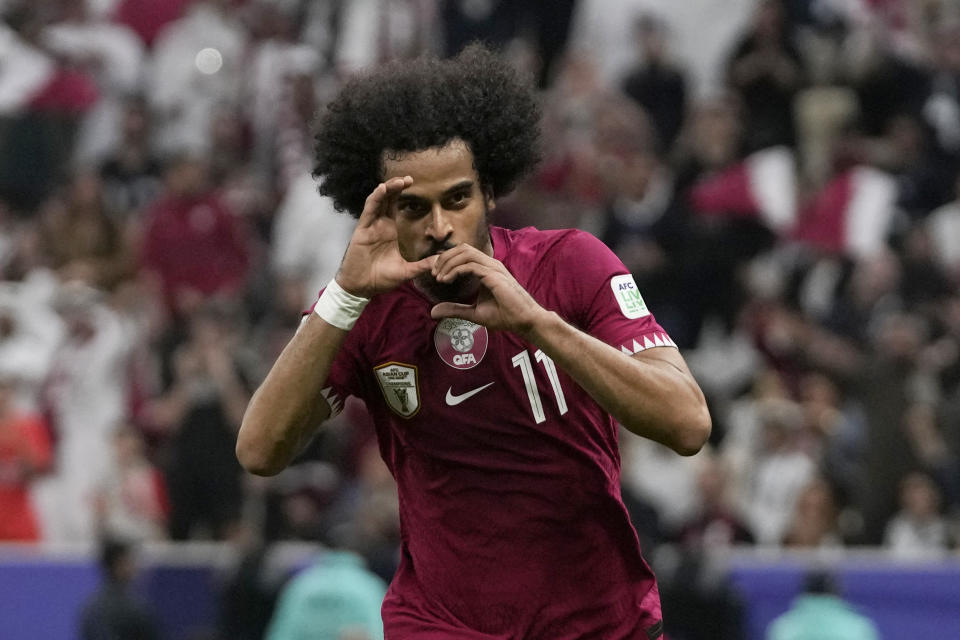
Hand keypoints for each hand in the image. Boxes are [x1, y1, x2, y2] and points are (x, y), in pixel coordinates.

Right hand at [335, 177, 436, 297]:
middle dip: (397, 187)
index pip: (396, 206)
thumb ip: (422, 266)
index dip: (402, 194)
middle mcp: (380, 225)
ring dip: (388, 189)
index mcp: (390, 231)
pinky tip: (382, 189)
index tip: (414, 184)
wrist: (361, 288)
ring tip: (399, 181)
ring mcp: (370, 226)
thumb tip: (440, 262)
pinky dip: (375, 199)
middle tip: (410, 178)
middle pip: (388, 199)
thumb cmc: (380, 279)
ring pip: (378, 201)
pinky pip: (369, 210)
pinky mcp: (362, 230)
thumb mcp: (406, 272)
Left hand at [429, 244, 547, 335]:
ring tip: (439, 277)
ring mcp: (493, 267)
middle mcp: (490, 264)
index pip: (463, 254)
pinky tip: (446, 280)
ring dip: (448, 262)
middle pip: (462, 248)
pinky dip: (455, 270)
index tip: (436, 275)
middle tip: (434, 273)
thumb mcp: (473, 313)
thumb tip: (433, 311)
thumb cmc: (504, 315)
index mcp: (486, 269)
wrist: (523, 321)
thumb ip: (454, 309)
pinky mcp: (494, 275)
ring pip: (465, 253)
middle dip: (444, 258)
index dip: (446, 260)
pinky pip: (470, 265)